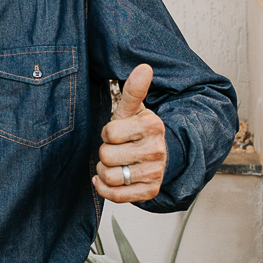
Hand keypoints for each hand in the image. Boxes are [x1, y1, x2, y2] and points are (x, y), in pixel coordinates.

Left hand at [93, 64, 166, 202]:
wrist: (159, 155)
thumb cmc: (137, 130)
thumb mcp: (132, 109)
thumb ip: (133, 90)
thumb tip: (144, 67)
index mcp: (152, 126)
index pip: (109, 133)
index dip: (107, 133)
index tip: (117, 133)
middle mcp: (157, 150)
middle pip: (106, 157)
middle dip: (104, 153)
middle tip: (116, 149)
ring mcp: (155, 173)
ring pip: (110, 177)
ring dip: (104, 171)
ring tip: (115, 164)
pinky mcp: (150, 191)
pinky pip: (116, 196)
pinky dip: (105, 189)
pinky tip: (105, 180)